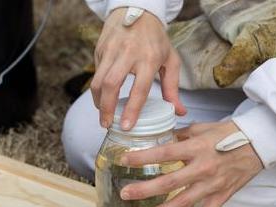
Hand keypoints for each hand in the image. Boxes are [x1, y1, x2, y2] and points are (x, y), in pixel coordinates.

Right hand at [90, 8, 185, 129]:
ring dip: (98, 101)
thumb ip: (173, 88)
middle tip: (107, 125)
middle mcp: (129, 53)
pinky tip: (103, 98)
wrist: (138, 9)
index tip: (126, 126)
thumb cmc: (156, 38)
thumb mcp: (170, 60)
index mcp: (150, 58)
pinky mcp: (100, 49)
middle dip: (106, 109)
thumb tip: (179, 112)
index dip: (132, 109)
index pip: (140, 89)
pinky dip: (98, 89)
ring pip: (98, 80)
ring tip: (103, 115)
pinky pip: (96, 73)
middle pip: (111, 85)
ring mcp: (112, 50)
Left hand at [119, 121, 262, 206]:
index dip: (144, 157)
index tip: (125, 160)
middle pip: (169, 182)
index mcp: (196, 148)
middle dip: (145, 189)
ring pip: (183, 202)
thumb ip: (181, 135)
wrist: (259, 143)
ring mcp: (212, 185)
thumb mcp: (203, 128)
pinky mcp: (221, 196)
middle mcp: (202, 168)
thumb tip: (163, 139)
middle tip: (125, 194)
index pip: (164, 153)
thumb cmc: (230, 132)